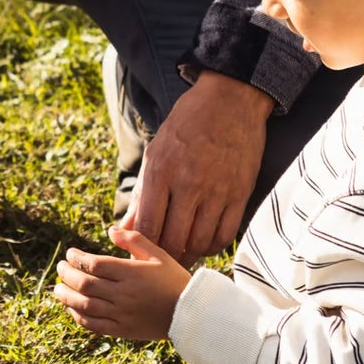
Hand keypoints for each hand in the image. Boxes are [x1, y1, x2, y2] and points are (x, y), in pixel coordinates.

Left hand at [55, 225, 191, 343]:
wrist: (191, 313)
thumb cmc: (173, 280)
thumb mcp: (158, 254)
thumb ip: (133, 240)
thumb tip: (109, 230)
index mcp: (131, 273)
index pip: (93, 264)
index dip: (76, 258)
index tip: (70, 254)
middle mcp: (123, 294)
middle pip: (84, 284)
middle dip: (66, 275)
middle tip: (60, 268)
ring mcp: (122, 314)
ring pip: (85, 305)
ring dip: (66, 296)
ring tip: (57, 289)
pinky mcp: (122, 330)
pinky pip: (94, 325)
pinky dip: (79, 316)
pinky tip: (72, 308)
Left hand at [122, 72, 272, 260]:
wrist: (230, 101)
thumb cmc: (186, 125)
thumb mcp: (155, 153)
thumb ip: (142, 194)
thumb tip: (124, 228)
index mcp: (162, 172)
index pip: (148, 227)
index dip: (140, 249)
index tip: (138, 255)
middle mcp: (189, 184)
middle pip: (173, 241)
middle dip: (163, 257)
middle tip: (158, 262)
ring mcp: (217, 191)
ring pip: (199, 243)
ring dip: (188, 255)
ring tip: (180, 254)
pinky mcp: (240, 193)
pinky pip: (225, 235)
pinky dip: (212, 246)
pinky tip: (203, 243)